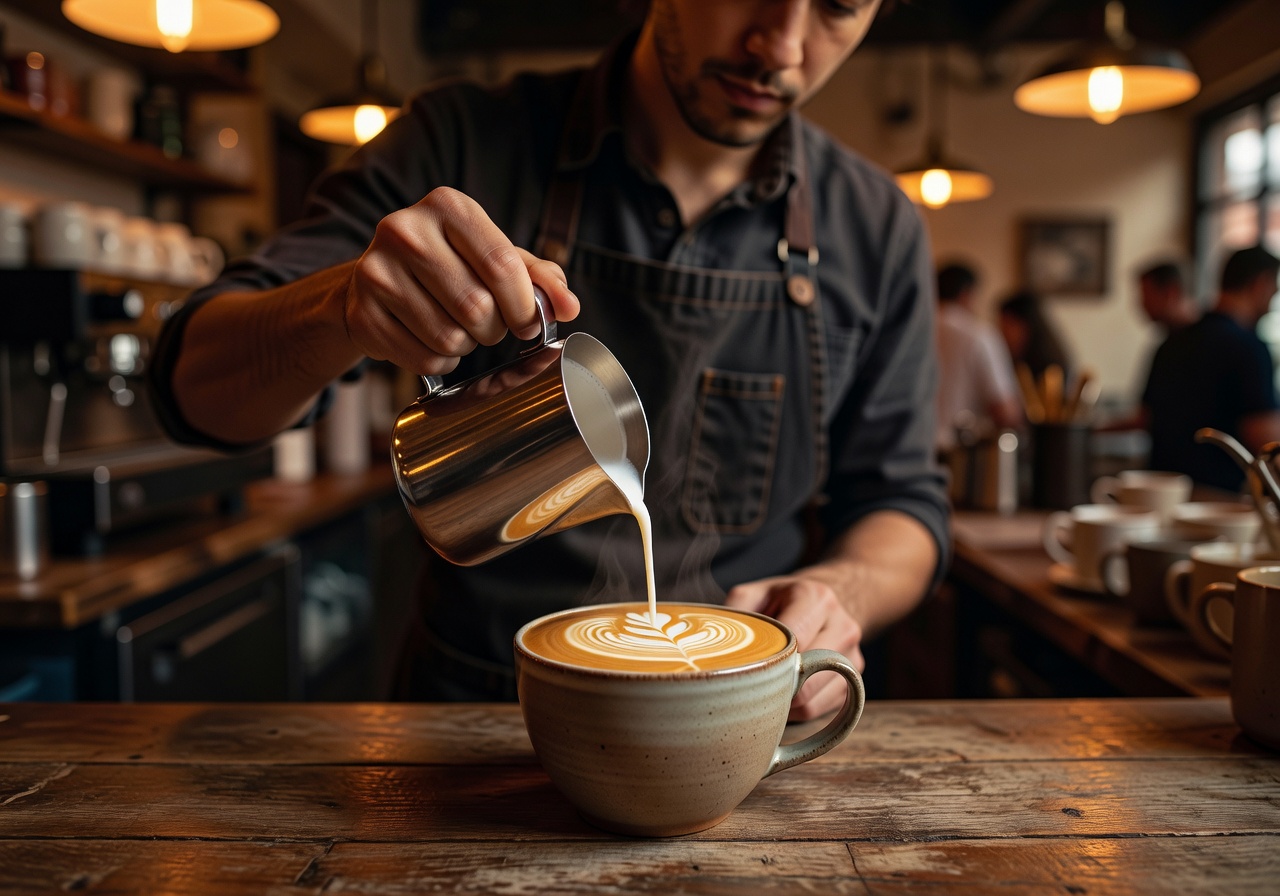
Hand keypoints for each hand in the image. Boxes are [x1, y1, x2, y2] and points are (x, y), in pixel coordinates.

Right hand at [342, 186, 578, 374]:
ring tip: (457, 329)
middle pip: (477, 307)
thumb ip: (539, 278)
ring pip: (450, 338)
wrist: (380, 281)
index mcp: (447, 206)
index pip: (502, 265)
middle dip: (494, 330)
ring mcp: (375, 271)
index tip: (529, 323)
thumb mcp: (496, 258)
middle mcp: (404, 230)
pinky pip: (423, 360)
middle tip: (488, 326)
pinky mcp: (361, 314)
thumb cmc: (452, 266)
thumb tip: (568, 306)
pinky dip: (438, 362)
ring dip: (466, 347)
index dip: (524, 306)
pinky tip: (430, 341)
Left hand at [724, 576, 864, 721]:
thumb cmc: (781, 600)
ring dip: (782, 704)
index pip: (795, 641)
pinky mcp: (853, 681)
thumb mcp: (754, 594)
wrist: (826, 602)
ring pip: (812, 701)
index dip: (768, 659)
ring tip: (764, 689)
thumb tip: (709, 648)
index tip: (745, 666)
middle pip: (804, 676)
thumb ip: (735, 614)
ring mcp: (853, 657)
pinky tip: (783, 695)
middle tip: (748, 684)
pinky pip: (821, 710)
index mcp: (816, 599)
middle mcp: (842, 626)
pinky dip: (796, 711)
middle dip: (773, 684)